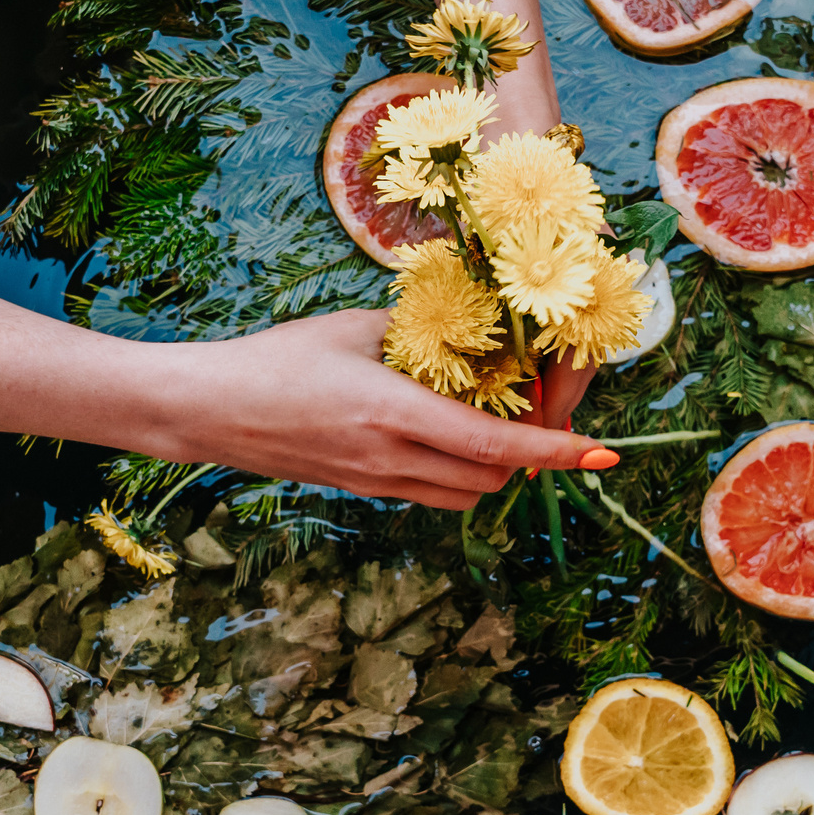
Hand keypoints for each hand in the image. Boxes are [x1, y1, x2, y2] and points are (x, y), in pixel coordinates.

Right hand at [151, 310, 610, 509]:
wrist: (210, 410)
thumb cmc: (276, 359)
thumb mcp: (352, 329)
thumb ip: (414, 330)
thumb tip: (467, 319)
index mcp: (396, 413)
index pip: (497, 443)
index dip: (556, 450)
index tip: (603, 452)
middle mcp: (392, 458)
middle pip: (494, 479)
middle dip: (529, 456)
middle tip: (541, 416)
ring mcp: (376, 482)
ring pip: (466, 496)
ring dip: (493, 470)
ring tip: (493, 426)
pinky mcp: (361, 490)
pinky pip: (430, 494)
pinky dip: (456, 473)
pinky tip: (445, 437)